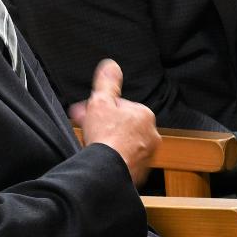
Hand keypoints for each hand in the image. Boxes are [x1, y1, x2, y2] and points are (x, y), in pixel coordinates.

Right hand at [69, 59, 156, 184]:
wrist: (107, 170)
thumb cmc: (106, 138)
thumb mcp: (101, 101)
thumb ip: (107, 82)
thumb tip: (111, 65)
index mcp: (144, 115)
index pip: (121, 107)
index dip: (101, 109)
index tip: (88, 113)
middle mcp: (151, 134)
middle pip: (122, 125)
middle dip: (103, 124)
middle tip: (86, 128)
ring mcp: (147, 154)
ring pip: (124, 143)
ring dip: (109, 142)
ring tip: (91, 145)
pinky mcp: (139, 171)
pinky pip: (124, 160)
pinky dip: (114, 158)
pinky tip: (100, 158)